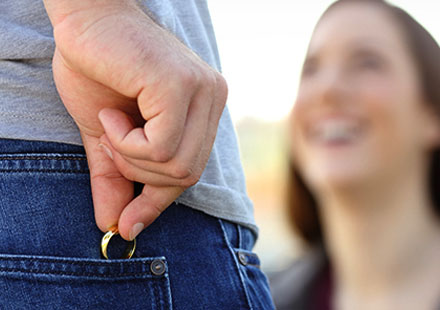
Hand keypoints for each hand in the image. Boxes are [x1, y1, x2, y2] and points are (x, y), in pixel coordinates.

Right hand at [44, 0, 226, 239]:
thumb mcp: (107, 137)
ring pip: (177, 165)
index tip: (128, 225)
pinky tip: (113, 112)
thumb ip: (117, 178)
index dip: (158, 201)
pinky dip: (127, 142)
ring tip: (111, 123)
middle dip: (140, 175)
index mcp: (205, 108)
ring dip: (131, 157)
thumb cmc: (97, 70)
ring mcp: (202, 90)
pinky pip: (162, 146)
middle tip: (109, 144)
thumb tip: (117, 227)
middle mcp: (213, 98)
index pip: (192, 170)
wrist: (82, 22)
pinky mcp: (181, 85)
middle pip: (188, 174)